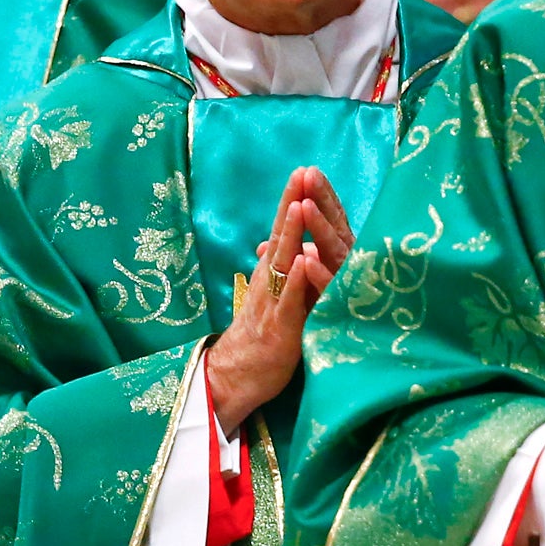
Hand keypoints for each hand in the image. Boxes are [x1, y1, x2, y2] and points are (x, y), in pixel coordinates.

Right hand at [209, 167, 352, 430]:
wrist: (239, 375)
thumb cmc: (264, 335)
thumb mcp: (278, 296)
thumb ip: (286, 271)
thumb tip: (292, 245)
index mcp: (273, 272)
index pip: (284, 229)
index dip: (294, 200)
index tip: (305, 170)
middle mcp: (270, 280)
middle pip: (282, 235)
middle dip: (293, 203)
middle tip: (302, 172)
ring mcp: (274, 301)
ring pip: (283, 262)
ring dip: (291, 234)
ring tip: (300, 206)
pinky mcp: (280, 327)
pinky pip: (288, 301)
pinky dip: (295, 281)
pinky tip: (302, 263)